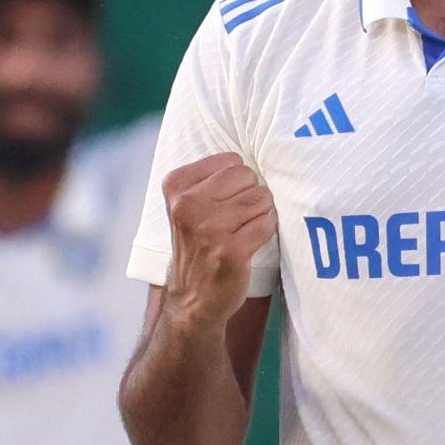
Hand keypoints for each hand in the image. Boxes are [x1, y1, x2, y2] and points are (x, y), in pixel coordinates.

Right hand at [161, 152, 276, 329]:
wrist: (192, 300)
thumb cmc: (198, 243)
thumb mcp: (187, 204)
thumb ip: (211, 175)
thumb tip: (257, 145)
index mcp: (176, 186)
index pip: (232, 161)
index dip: (237, 182)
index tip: (222, 203)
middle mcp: (188, 205)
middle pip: (249, 177)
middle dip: (251, 195)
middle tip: (235, 219)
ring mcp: (209, 228)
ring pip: (262, 198)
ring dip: (259, 214)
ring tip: (240, 232)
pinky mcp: (230, 251)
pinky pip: (268, 223)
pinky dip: (265, 231)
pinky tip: (247, 244)